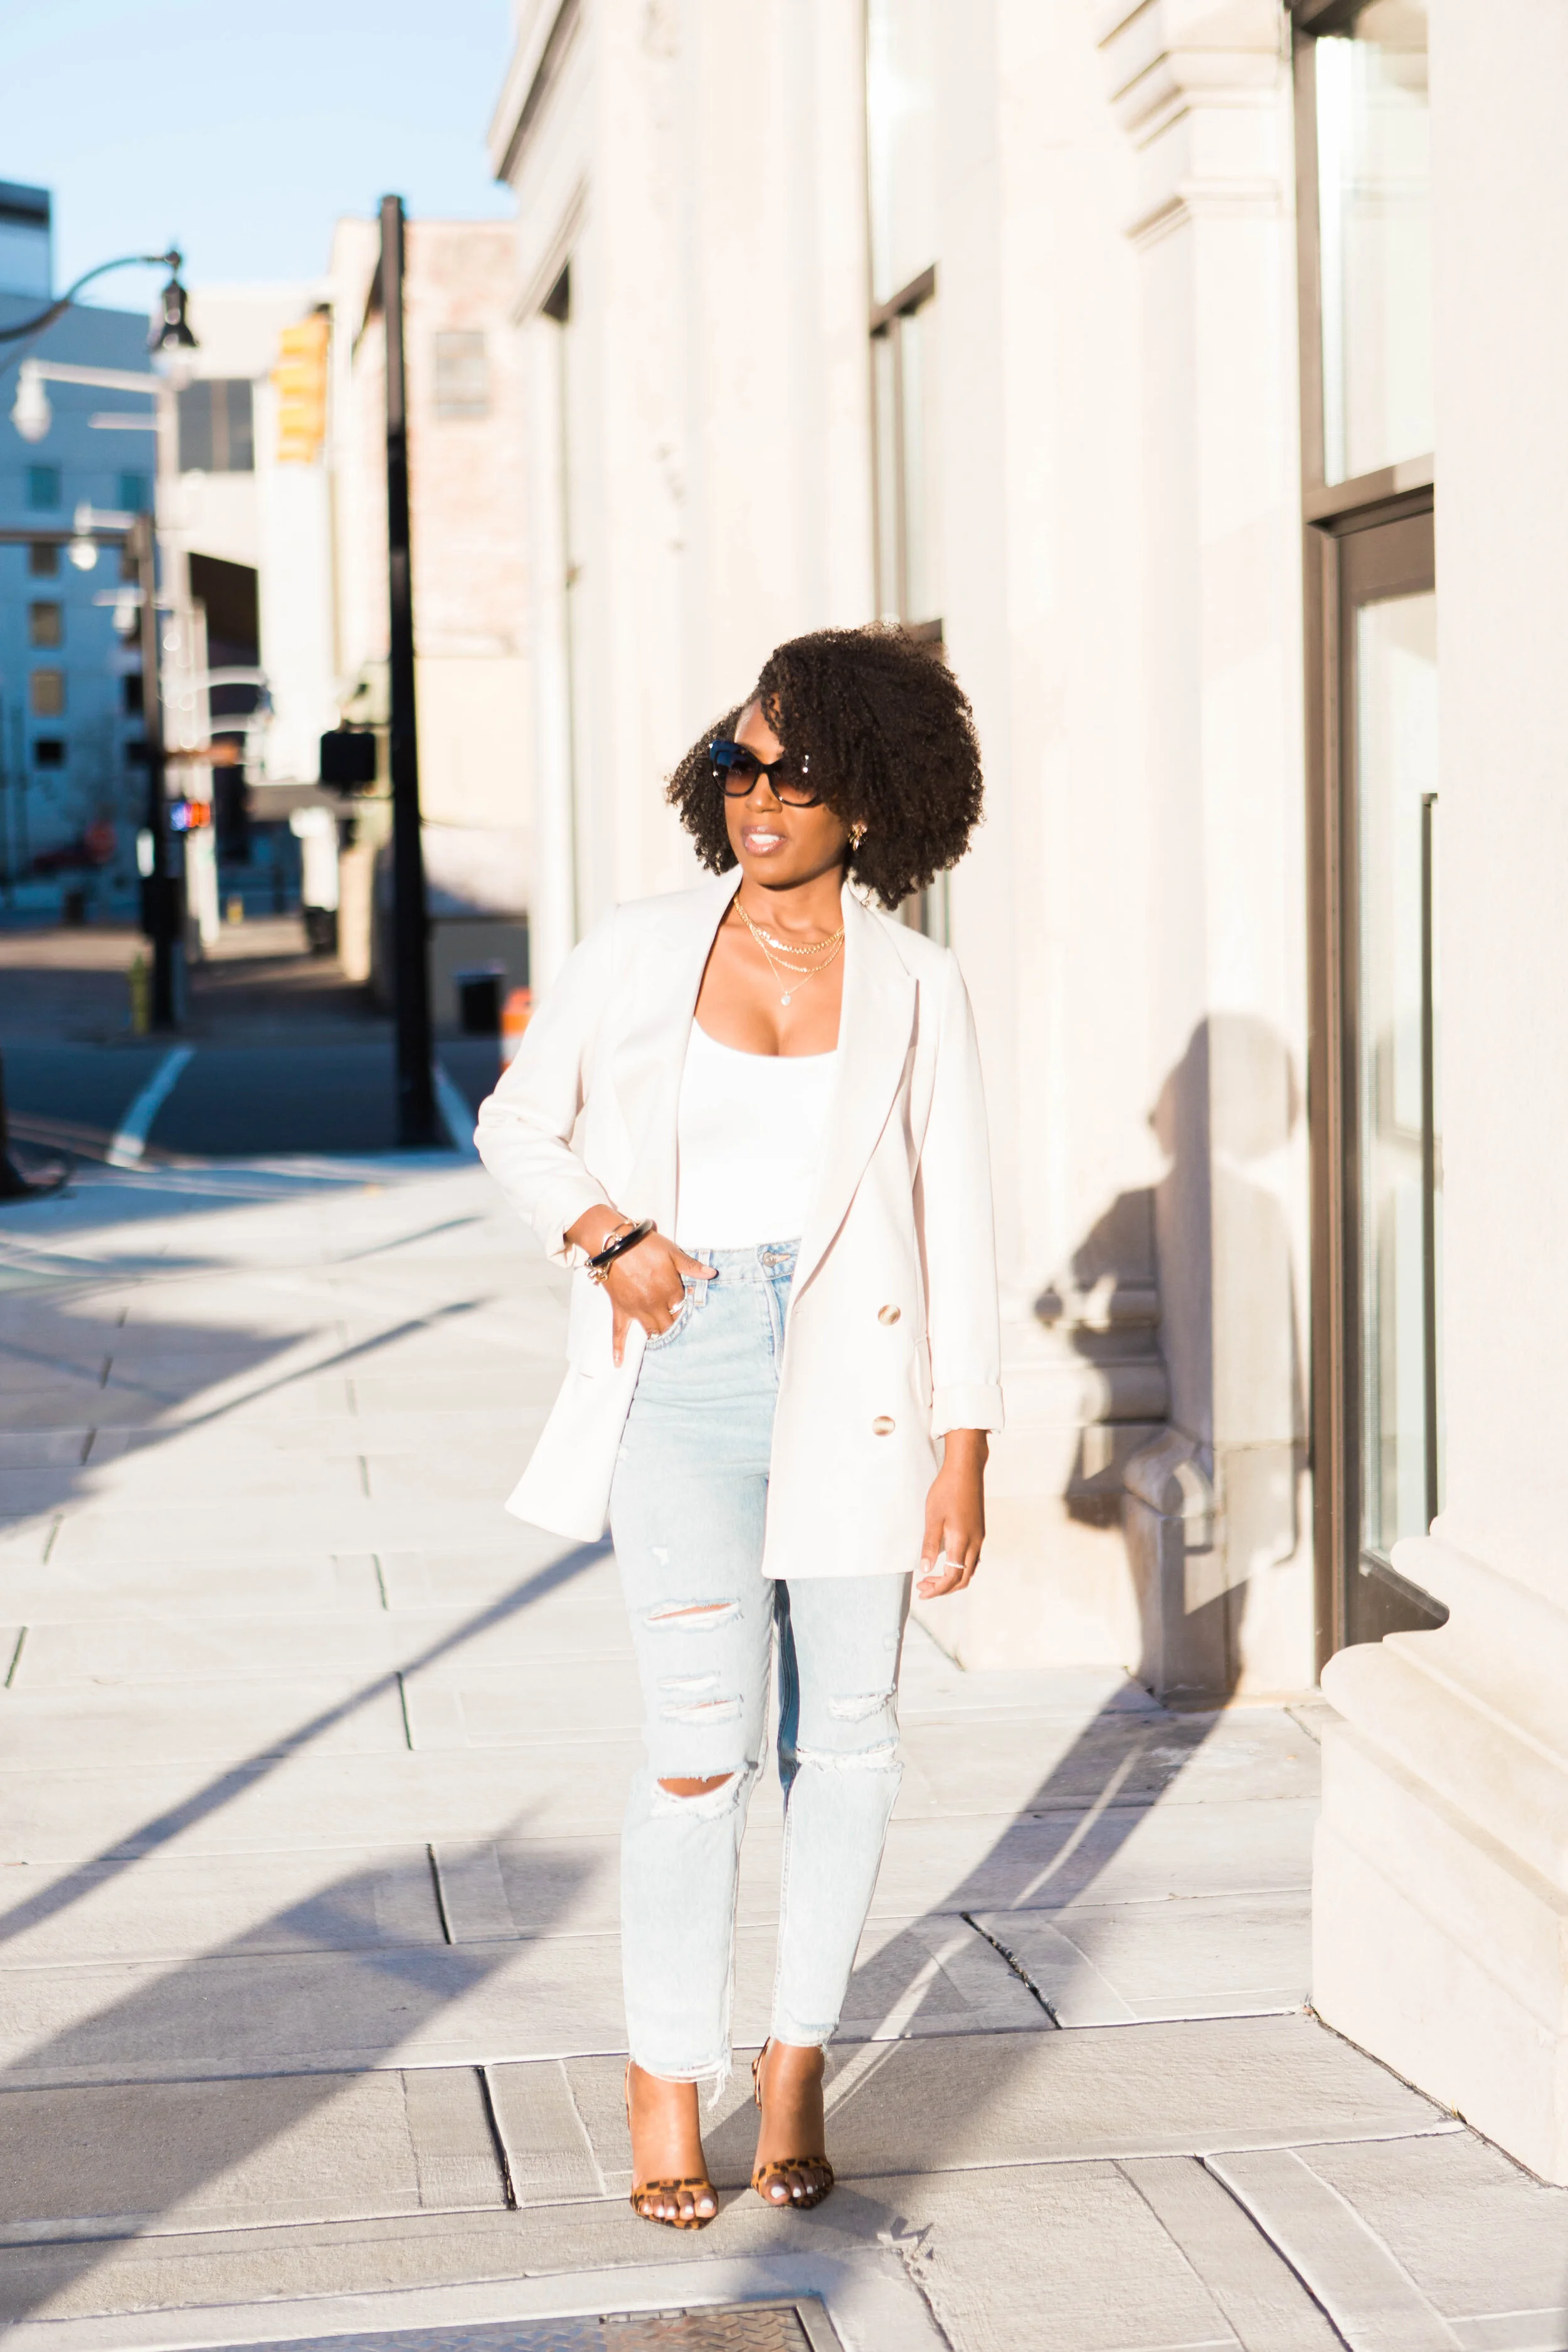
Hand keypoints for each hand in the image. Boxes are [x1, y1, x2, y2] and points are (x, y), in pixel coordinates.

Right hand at [564, 1209, 714, 1364]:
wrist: (614, 1244)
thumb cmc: (644, 1245)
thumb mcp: (672, 1252)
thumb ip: (692, 1266)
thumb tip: (712, 1274)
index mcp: (670, 1291)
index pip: (684, 1307)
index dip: (686, 1308)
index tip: (688, 1309)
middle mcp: (655, 1305)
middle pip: (670, 1324)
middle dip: (675, 1327)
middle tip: (678, 1330)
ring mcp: (637, 1310)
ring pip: (651, 1331)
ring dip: (658, 1337)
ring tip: (662, 1342)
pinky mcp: (620, 1310)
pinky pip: (618, 1333)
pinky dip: (618, 1348)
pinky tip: (619, 1362)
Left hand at [917, 1429, 987, 1598]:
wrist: (966, 1470)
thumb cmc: (947, 1490)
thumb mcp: (933, 1518)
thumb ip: (931, 1545)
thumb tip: (926, 1569)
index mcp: (963, 1541)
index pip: (952, 1577)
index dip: (937, 1589)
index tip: (922, 1591)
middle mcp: (975, 1543)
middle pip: (963, 1579)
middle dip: (943, 1588)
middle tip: (923, 1587)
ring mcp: (979, 1537)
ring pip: (969, 1570)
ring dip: (951, 1579)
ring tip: (931, 1577)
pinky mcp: (979, 1531)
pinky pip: (972, 1559)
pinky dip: (959, 1568)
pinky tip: (945, 1562)